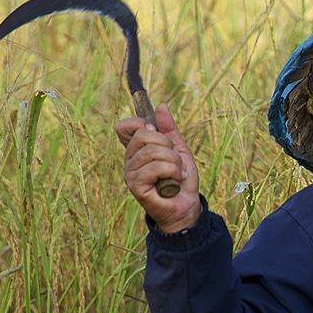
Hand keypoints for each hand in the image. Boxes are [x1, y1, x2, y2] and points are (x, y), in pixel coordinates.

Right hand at [115, 103, 201, 233]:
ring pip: (153, 151)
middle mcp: (129, 160)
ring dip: (174, 162)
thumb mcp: (179, 149)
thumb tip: (162, 106)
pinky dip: (172, 172)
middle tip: (175, 160)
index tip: (157, 131)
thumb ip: (169, 129)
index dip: (141, 123)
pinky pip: (155, 167)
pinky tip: (173, 181)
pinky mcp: (136, 186)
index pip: (125, 127)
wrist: (187, 205)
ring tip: (177, 173)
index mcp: (136, 149)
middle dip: (167, 145)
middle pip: (143, 135)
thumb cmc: (181, 180)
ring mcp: (130, 173)